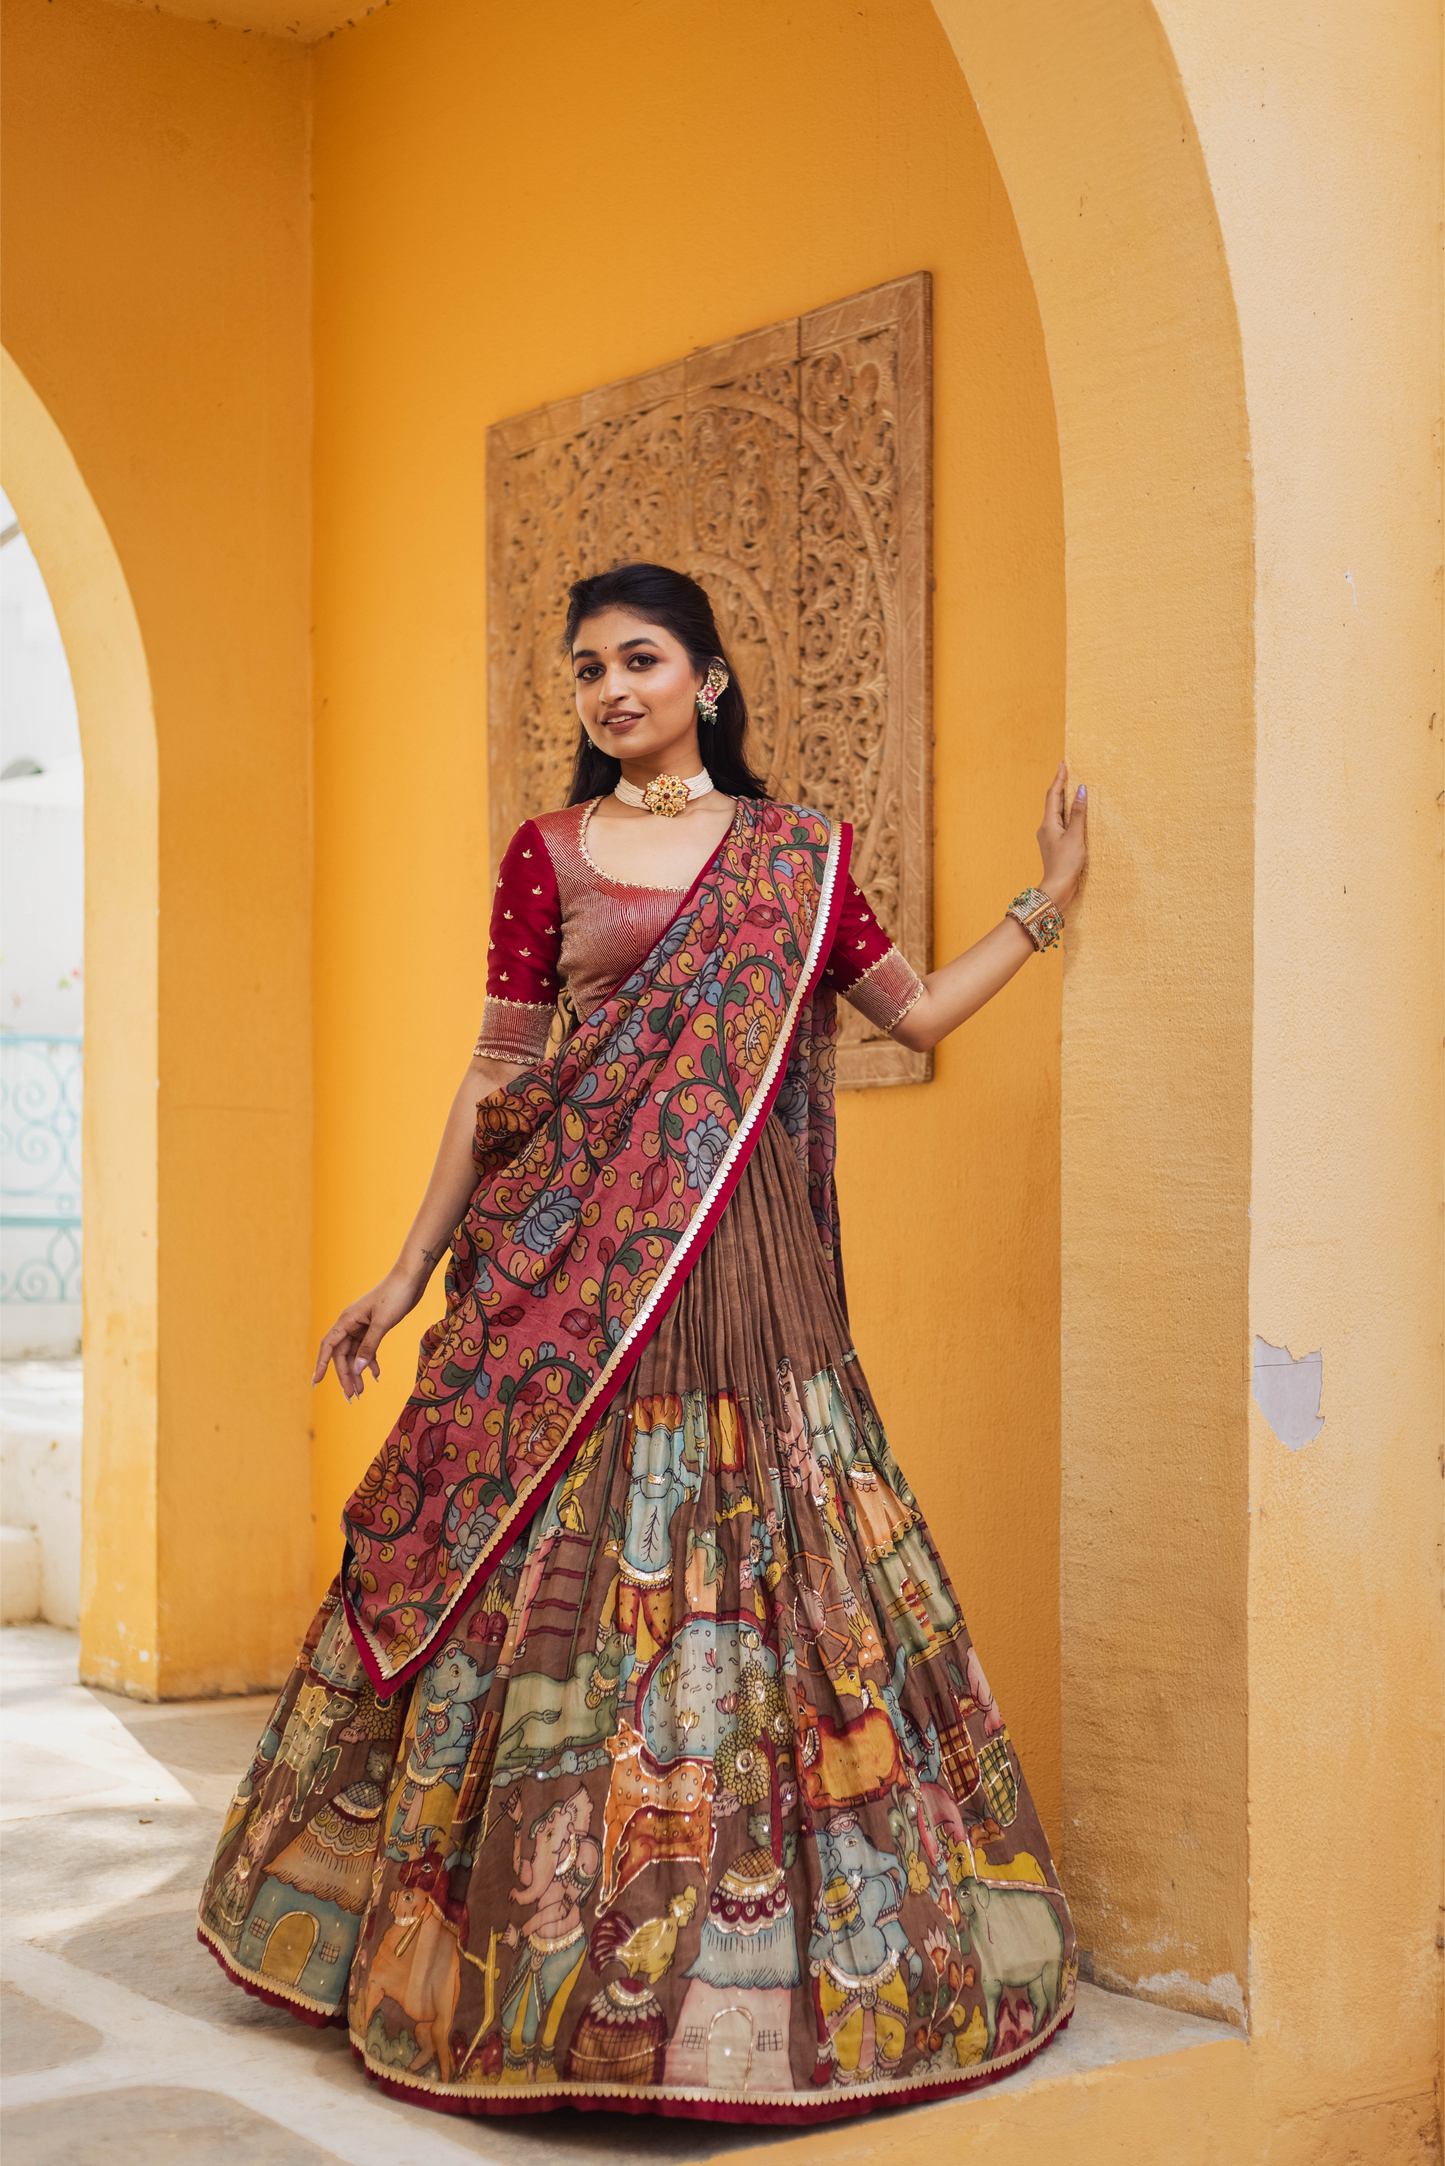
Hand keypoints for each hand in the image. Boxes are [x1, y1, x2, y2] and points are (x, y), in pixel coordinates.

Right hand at [313, 1269, 422, 1400]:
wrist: (411, 1278)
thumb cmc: (395, 1295)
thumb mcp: (382, 1323)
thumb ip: (369, 1347)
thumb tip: (356, 1369)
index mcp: (347, 1320)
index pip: (328, 1346)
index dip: (321, 1365)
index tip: (316, 1382)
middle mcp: (351, 1324)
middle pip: (342, 1355)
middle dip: (346, 1376)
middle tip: (352, 1396)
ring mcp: (362, 1326)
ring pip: (354, 1354)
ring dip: (358, 1372)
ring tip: (362, 1392)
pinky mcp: (374, 1327)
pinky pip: (367, 1348)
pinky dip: (371, 1362)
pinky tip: (377, 1374)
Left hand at [1037, 763, 1086, 909]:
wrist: (1057, 890)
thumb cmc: (1066, 865)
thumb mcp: (1075, 837)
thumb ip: (1079, 813)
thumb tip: (1081, 791)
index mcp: (1048, 824)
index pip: (1053, 795)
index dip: (1059, 779)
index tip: (1063, 764)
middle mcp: (1046, 829)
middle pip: (1053, 803)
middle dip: (1060, 787)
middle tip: (1067, 771)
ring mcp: (1049, 838)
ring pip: (1057, 813)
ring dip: (1064, 800)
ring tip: (1071, 787)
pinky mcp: (1056, 846)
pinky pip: (1061, 824)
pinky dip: (1068, 814)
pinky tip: (1074, 815)